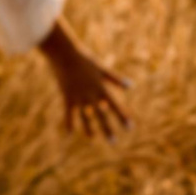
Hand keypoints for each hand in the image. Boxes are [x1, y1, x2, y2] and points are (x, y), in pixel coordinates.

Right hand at [39, 20, 130, 138]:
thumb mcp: (101, 68)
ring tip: (92, 138)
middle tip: (114, 142)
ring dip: (89, 128)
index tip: (129, 128)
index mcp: (101, 87)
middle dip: (107, 128)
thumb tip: (131, 87)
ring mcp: (79, 96)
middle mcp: (91, 94)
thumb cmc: (84, 58)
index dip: (122, 117)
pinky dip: (69, 123)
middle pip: (102, 114)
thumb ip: (115, 79)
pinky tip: (69, 134)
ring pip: (85, 116)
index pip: (115, 105)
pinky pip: (68, 113)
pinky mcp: (67, 96)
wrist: (64, 52)